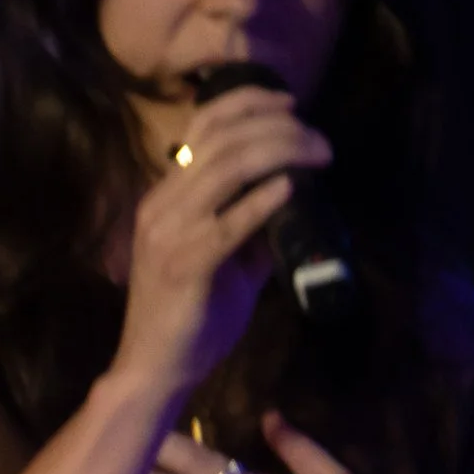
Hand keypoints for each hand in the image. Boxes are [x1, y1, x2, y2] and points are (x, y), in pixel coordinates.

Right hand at [112, 86, 332, 400]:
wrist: (154, 371)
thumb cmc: (190, 320)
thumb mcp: (226, 261)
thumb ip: (253, 226)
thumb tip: (294, 197)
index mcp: (166, 196)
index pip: (204, 125)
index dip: (250, 102)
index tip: (292, 104)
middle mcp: (162, 204)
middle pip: (222, 137)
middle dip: (279, 126)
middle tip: (319, 139)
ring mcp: (169, 233)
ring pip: (227, 167)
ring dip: (280, 152)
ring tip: (317, 156)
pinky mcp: (183, 264)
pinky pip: (228, 222)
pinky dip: (263, 200)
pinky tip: (291, 189)